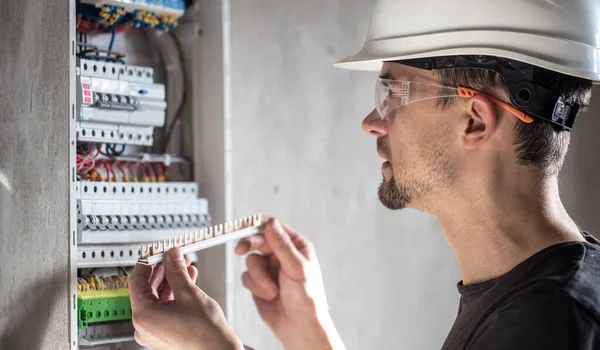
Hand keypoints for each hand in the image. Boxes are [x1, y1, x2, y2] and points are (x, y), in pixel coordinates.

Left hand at [130, 248, 243, 349]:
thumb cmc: (205, 335)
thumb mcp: (189, 293)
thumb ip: (177, 270)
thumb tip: (171, 256)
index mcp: (143, 316)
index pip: (137, 280)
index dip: (148, 262)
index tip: (155, 252)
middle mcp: (144, 326)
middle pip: (148, 289)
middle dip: (164, 270)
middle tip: (173, 256)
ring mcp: (154, 332)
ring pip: (158, 298)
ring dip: (172, 280)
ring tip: (185, 266)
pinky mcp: (164, 334)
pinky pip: (165, 309)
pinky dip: (174, 294)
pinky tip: (187, 282)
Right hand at [235, 218, 344, 349]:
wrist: (299, 326)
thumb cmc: (307, 299)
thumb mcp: (297, 268)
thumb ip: (282, 245)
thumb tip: (270, 224)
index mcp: (296, 246)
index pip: (274, 227)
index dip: (258, 224)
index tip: (244, 225)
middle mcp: (281, 255)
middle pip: (258, 240)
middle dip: (250, 246)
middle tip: (240, 249)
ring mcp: (269, 268)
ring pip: (251, 260)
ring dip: (259, 277)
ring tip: (272, 290)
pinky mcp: (259, 282)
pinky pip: (247, 276)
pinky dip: (255, 286)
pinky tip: (268, 295)